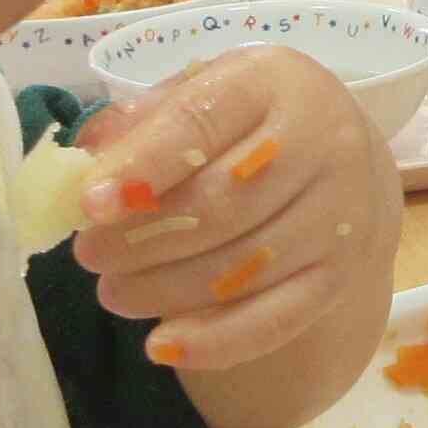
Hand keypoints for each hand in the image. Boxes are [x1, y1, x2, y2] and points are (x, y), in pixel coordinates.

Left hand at [71, 46, 401, 380]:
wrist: (339, 157)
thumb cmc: (248, 123)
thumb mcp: (199, 96)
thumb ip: (139, 125)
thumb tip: (84, 166)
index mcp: (276, 82)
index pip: (201, 123)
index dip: (142, 167)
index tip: (89, 206)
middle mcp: (326, 142)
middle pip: (223, 203)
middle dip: (143, 239)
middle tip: (90, 255)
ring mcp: (342, 212)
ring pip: (244, 266)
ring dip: (165, 289)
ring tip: (115, 292)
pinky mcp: (344, 272)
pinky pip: (279, 318)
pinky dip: (218, 341)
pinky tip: (164, 346)